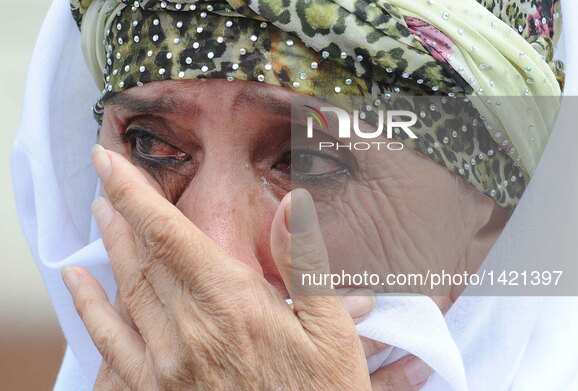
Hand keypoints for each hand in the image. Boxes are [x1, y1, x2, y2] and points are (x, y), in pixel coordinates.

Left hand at [64, 145, 431, 389]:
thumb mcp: (332, 330)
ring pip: (127, 290)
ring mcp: (168, 364)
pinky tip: (78, 283)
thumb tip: (295, 205)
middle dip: (123, 211)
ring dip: (110, 246)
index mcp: (234, 305)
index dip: (136, 194)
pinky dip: (90, 308)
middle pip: (144, 256)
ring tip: (100, 213)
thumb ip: (306, 264)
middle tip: (108, 178)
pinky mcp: (157, 390)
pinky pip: (111, 343)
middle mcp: (191, 330)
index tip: (111, 162)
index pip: (171, 234)